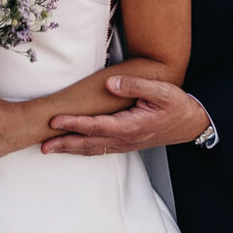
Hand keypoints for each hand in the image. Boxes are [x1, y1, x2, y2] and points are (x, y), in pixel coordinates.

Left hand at [41, 76, 209, 155]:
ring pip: (93, 149)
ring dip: (70, 150)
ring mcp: (125, 143)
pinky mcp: (126, 143)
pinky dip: (83, 150)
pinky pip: (100, 149)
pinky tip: (73, 148)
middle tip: (42, 145)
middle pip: (89, 143)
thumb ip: (135, 86)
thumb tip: (111, 82)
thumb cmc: (176, 105)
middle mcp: (125, 138)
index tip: (56, 121)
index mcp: (131, 125)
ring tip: (49, 149)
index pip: (96, 126)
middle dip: (64, 144)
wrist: (190, 123)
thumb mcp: (161, 90)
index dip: (75, 124)